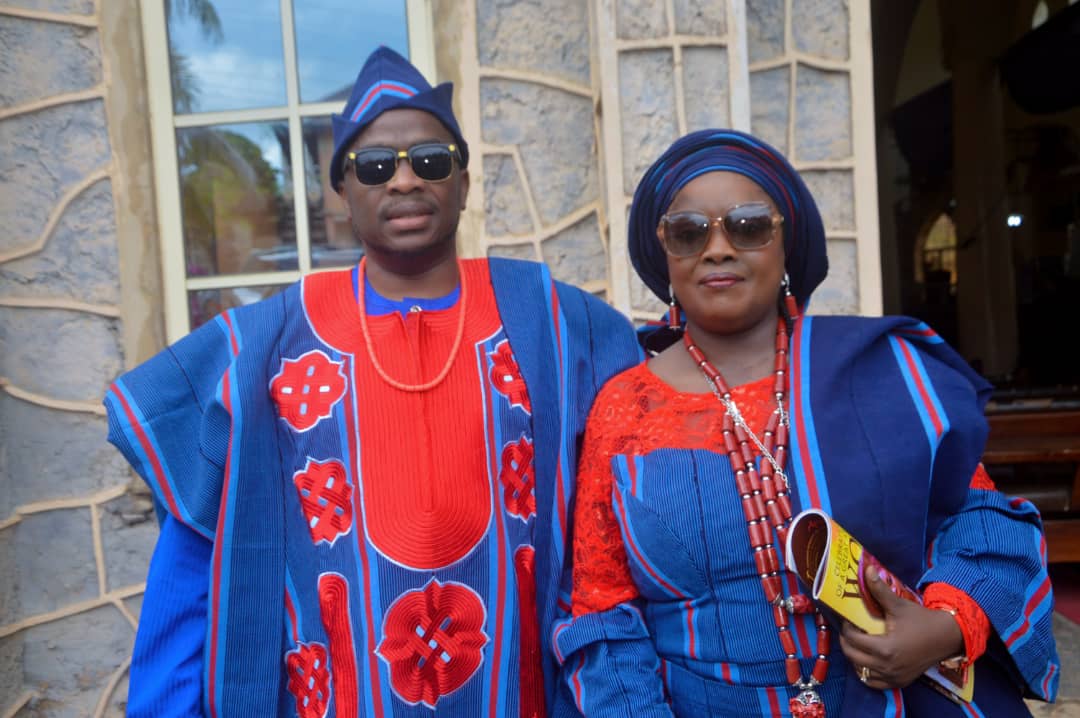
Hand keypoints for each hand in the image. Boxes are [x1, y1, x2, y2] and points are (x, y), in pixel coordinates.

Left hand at [838, 568, 963, 689]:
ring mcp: (894, 677)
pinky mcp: (900, 682)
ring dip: (855, 658)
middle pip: (853, 657)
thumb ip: (879, 589)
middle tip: (848, 631)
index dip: (846, 629)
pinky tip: (867, 660)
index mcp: (886, 648)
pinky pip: (874, 683)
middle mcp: (888, 666)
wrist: (947, 637)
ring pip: (862, 671)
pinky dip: (867, 673)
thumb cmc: (922, 620)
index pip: (853, 640)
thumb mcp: (898, 605)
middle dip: (847, 643)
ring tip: (857, 644)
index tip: (847, 620)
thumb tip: (868, 569)